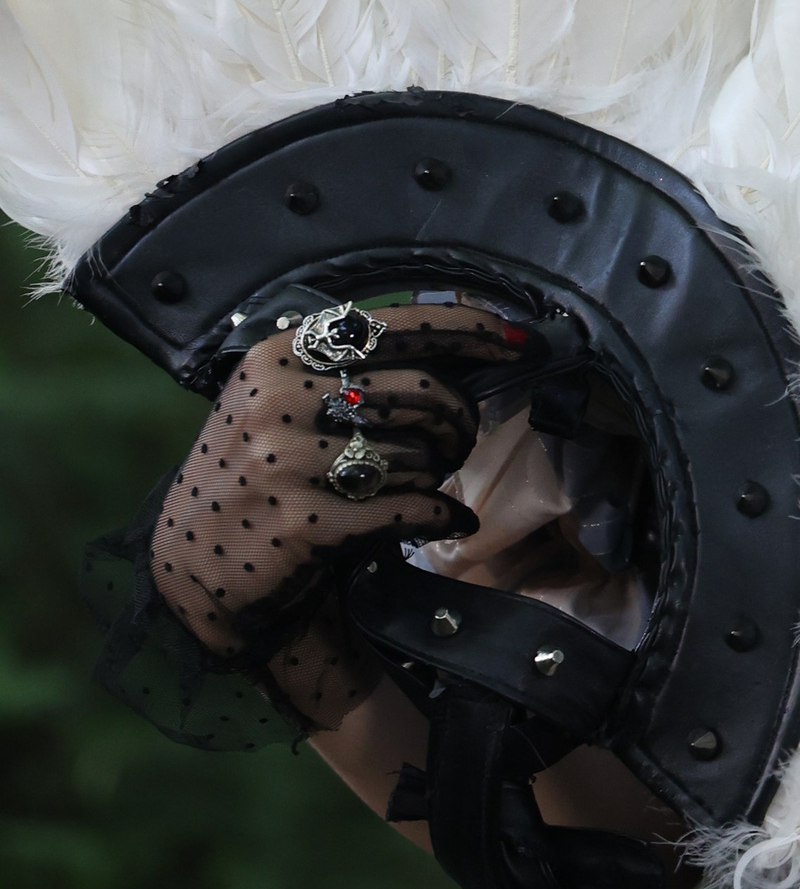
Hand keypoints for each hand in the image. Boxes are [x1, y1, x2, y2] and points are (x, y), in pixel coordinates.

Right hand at [152, 301, 533, 729]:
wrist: (193, 562)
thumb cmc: (257, 470)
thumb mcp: (280, 400)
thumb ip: (349, 369)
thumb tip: (461, 346)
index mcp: (280, 355)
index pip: (394, 326)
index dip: (467, 330)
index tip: (517, 340)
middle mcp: (279, 399)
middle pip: (423, 393)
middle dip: (459, 421)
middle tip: (457, 443)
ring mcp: (287, 462)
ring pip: (418, 455)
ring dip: (438, 474)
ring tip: (423, 484)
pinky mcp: (304, 521)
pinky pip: (408, 508)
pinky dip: (440, 516)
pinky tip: (447, 522)